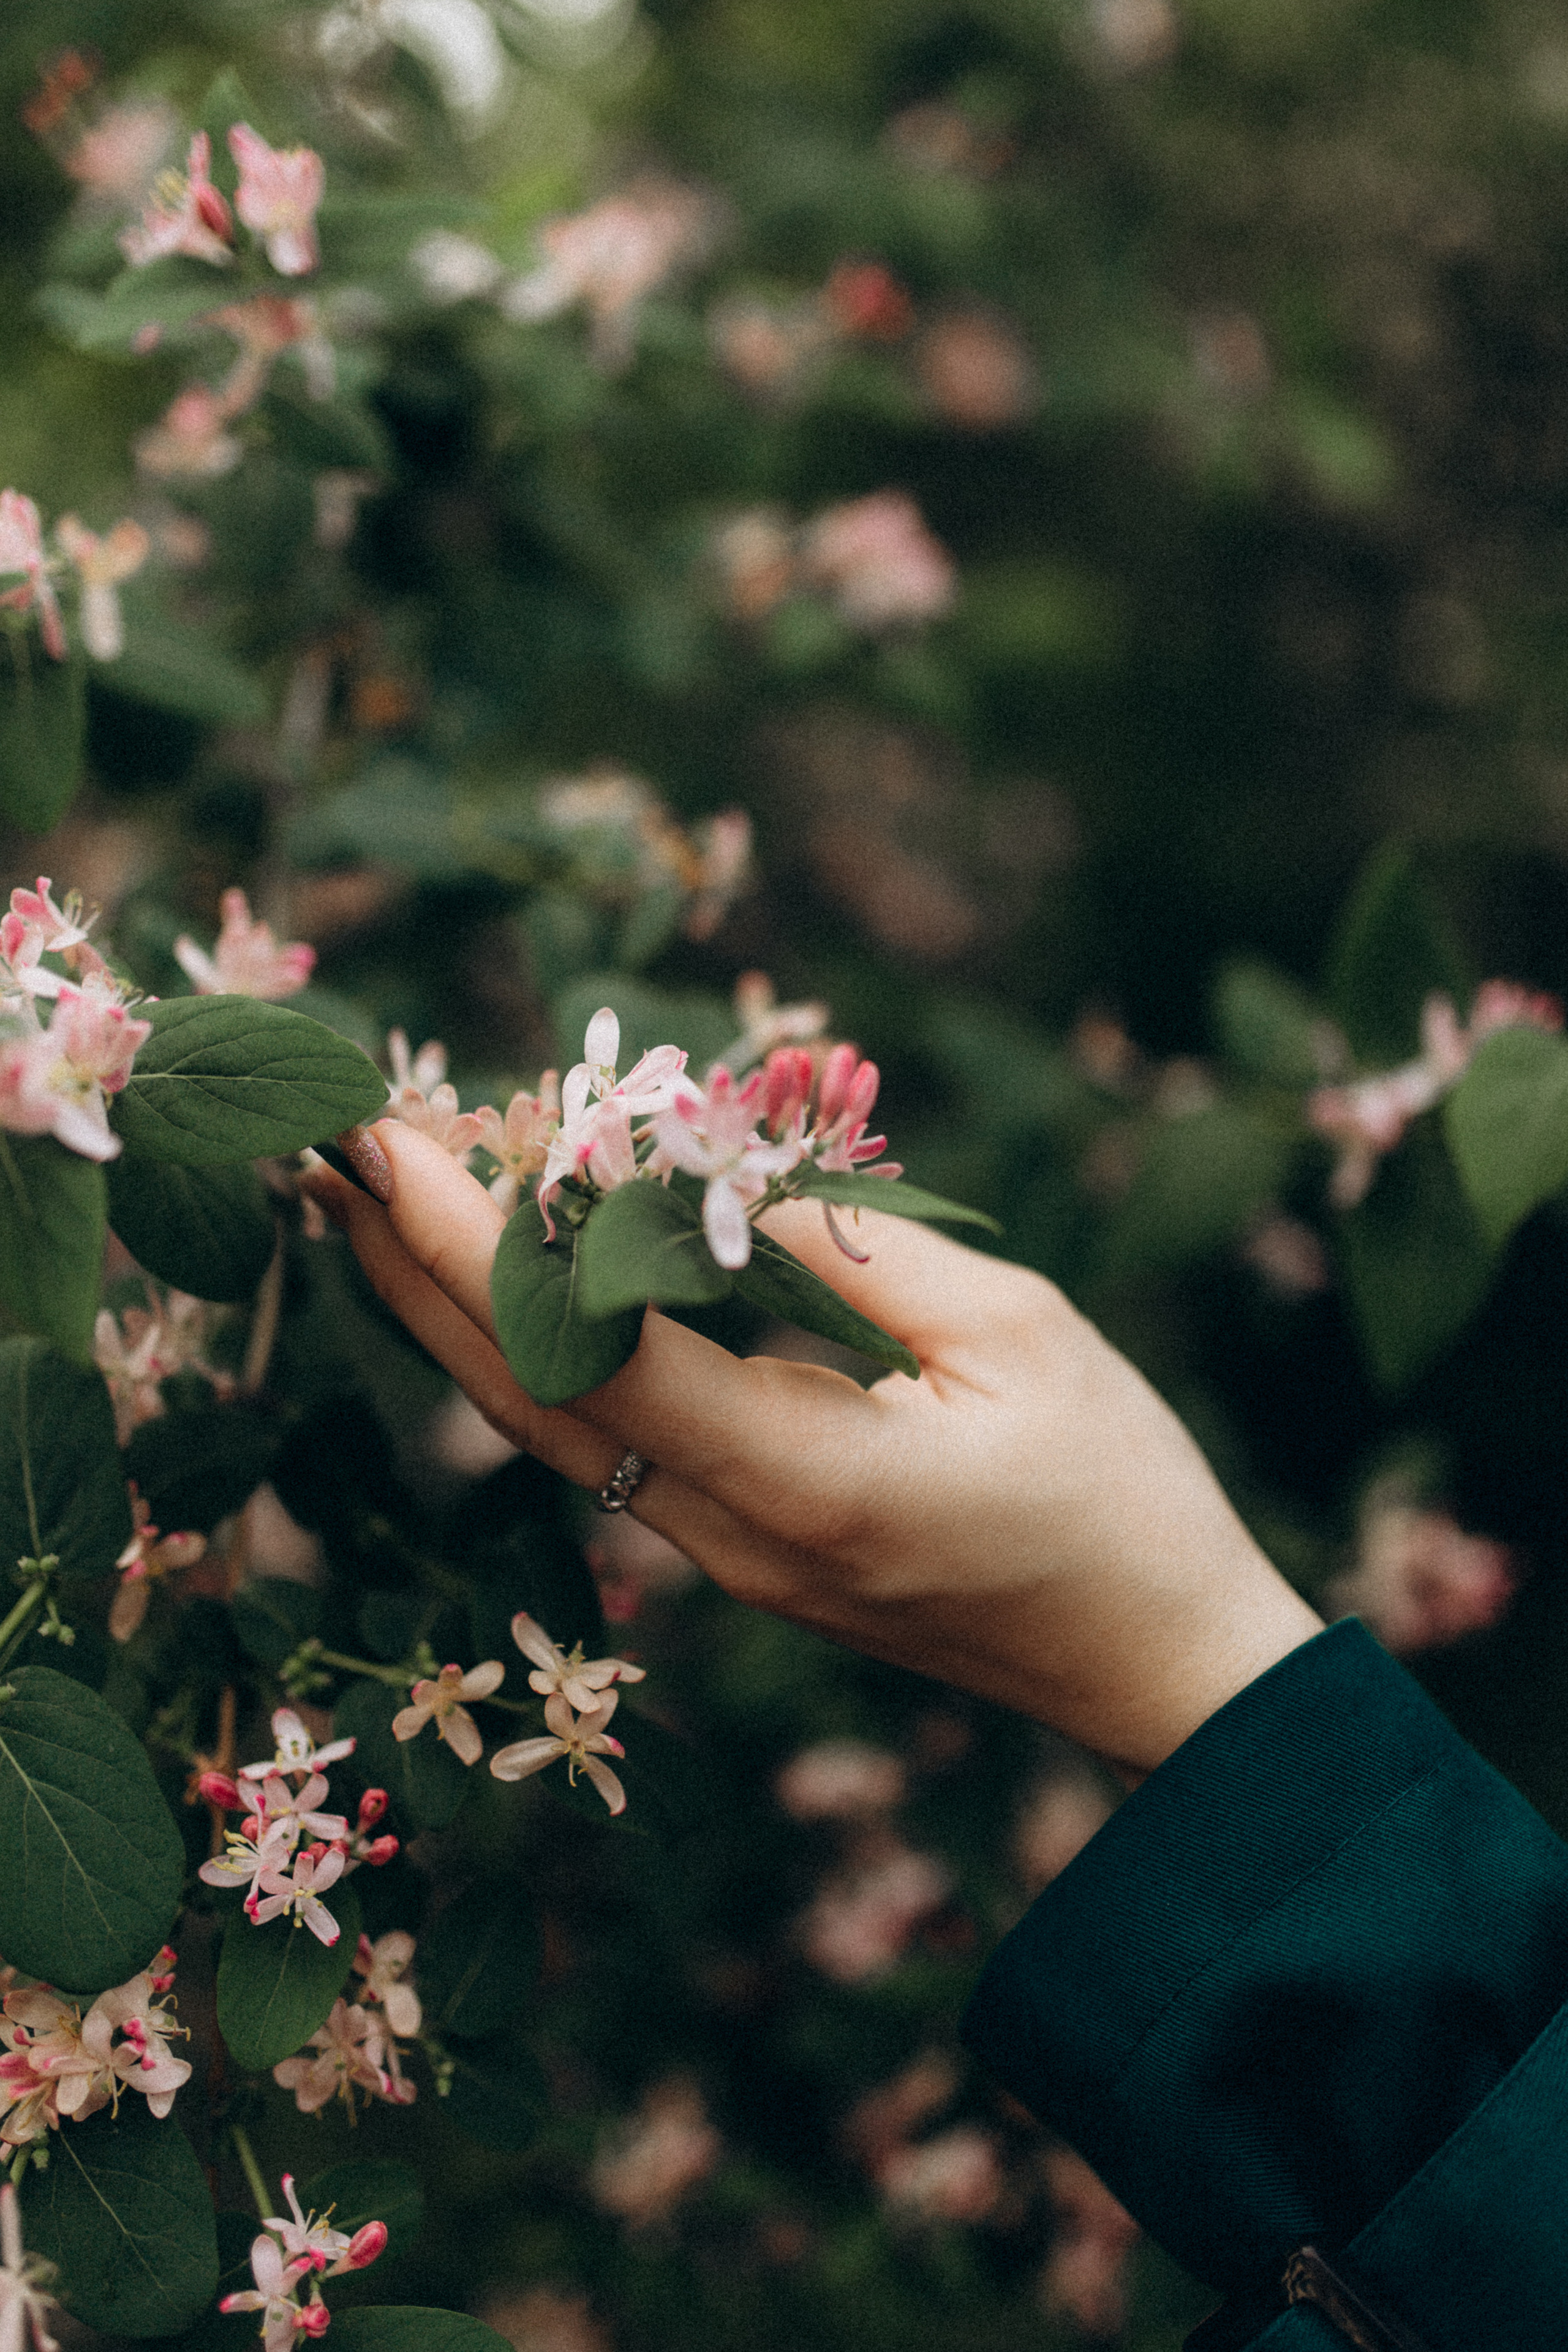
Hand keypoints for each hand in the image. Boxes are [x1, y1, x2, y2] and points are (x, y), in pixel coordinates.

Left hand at [302, 1126, 1320, 1777]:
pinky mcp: (749, 1559)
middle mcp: (734, 1539)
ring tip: (383, 1202)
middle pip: (526, 1405)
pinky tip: (513, 1285)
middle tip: (329, 1153)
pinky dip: (543, 1358)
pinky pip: (613, 1450)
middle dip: (414, 1276)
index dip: (474, 1246)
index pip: (589, 1354)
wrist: (1156, 1663)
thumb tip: (707, 1179)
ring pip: (554, 1435)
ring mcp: (732, 1565)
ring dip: (461, 1318)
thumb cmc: (1119, 1488)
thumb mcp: (1013, 1331)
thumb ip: (851, 1255)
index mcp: (806, 1481)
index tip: (385, 1146)